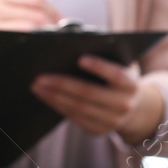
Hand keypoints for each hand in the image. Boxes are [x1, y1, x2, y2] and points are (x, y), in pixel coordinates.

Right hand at [0, 0, 60, 70]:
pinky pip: (22, 33)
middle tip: (62, 43)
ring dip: (48, 36)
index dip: (56, 13)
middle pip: (39, 10)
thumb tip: (54, 26)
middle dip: (56, 27)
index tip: (65, 29)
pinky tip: (37, 52)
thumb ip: (17, 17)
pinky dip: (35, 42)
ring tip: (53, 49)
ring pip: (34, 23)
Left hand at [30, 55, 165, 143]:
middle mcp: (124, 104)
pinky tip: (45, 96)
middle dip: (62, 84)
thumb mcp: (117, 63)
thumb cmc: (116, 75)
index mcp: (130, 83)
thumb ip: (101, 52)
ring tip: (36, 86)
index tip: (80, 59)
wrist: (131, 106)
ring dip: (53, 96)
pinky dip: (57, 106)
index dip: (99, 67)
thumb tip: (69, 37)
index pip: (116, 75)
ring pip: (78, 107)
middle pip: (89, 93)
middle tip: (40, 76)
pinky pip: (74, 117)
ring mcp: (112, 120)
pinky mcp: (99, 130)